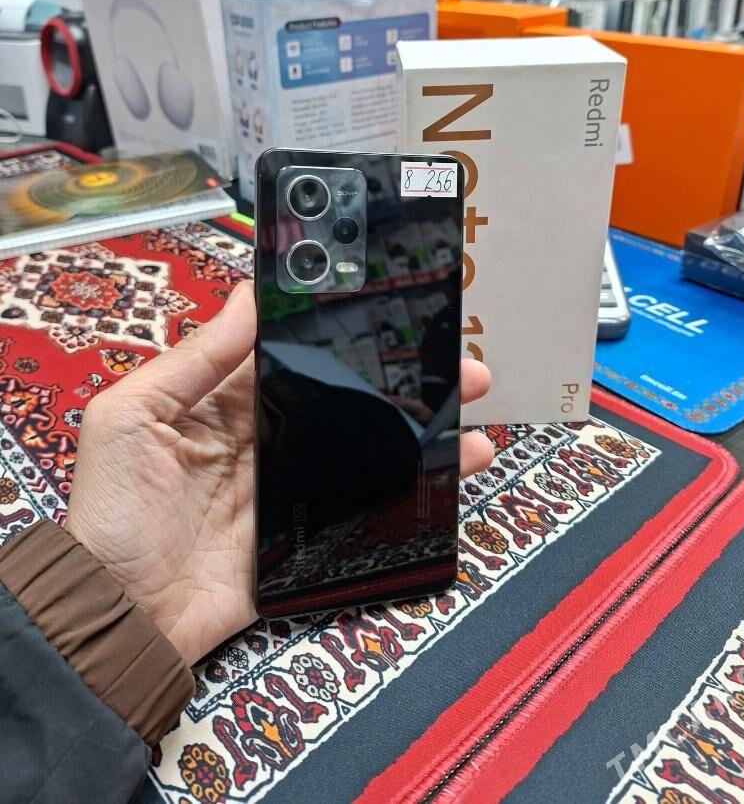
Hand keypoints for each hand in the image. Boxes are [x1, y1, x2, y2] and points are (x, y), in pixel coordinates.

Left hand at [66, 281, 492, 665]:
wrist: (122, 613)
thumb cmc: (112, 512)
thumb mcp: (134, 415)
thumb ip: (196, 357)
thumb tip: (249, 296)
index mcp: (223, 400)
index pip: (292, 352)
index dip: (340, 331)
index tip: (387, 310)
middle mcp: (264, 436)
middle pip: (342, 394)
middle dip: (397, 375)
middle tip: (449, 359)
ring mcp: (289, 484)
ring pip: (364, 443)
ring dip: (416, 425)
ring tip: (464, 405)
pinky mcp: (306, 531)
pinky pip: (365, 500)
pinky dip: (409, 484)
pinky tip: (445, 467)